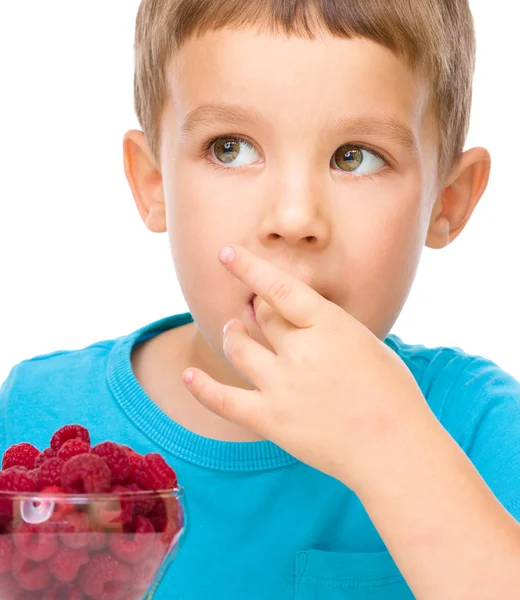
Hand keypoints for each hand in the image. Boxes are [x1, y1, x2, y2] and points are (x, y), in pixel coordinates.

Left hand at [182, 244, 431, 489]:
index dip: (250, 267)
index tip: (226, 252)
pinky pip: (224, 399)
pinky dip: (202, 387)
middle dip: (258, 311)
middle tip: (257, 312)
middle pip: (262, 318)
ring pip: (239, 348)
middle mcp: (300, 351)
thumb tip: (293, 319)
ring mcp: (282, 386)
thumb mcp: (366, 343)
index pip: (280, 287)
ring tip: (233, 331)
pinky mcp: (270, 419)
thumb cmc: (391, 393)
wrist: (394, 449)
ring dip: (233, 335)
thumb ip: (327, 327)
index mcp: (329, 325)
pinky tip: (188, 375)